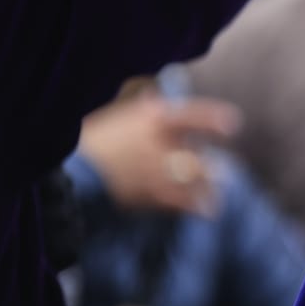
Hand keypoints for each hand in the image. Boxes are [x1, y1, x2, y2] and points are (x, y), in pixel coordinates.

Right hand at [77, 93, 239, 215]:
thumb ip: (141, 108)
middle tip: (226, 169)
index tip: (233, 124)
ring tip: (222, 188)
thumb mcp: (118, 115)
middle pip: (196, 153)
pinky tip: (209, 210)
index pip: (194, 115)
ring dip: (210, 184)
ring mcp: (156, 170)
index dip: (215, 119)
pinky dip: (197, 205)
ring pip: (194, 177)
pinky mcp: (149, 194)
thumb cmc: (91, 139)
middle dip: (212, 164)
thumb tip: (156, 95)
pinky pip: (182, 200)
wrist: (71, 172)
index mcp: (153, 118)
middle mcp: (160, 143)